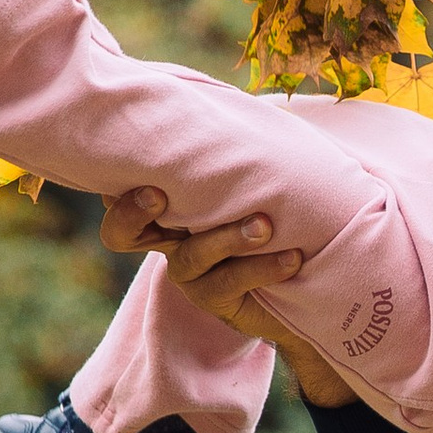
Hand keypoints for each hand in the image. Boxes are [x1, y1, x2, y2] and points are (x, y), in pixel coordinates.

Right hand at [99, 187, 349, 405]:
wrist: (312, 290)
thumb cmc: (281, 227)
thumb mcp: (255, 201)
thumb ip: (240, 178)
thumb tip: (262, 130)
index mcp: (173, 216)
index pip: (126, 203)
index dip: (120, 198)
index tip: (144, 179)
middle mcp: (173, 247)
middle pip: (127, 234)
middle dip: (135, 213)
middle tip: (161, 195)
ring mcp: (193, 279)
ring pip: (193, 256)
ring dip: (228, 237)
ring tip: (265, 225)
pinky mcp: (220, 302)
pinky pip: (233, 282)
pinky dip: (264, 265)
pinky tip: (295, 257)